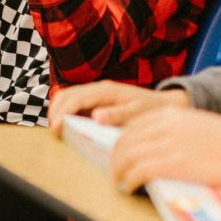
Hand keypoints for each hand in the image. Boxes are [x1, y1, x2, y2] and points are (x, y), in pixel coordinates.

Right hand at [48, 80, 190, 133]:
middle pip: (65, 94)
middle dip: (55, 111)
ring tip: (59, 130)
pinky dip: (67, 113)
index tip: (57, 129)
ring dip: (59, 111)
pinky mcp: (96, 100)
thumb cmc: (152, 110)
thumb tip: (96, 116)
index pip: (75, 98)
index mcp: (106, 91)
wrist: (165, 104)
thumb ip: (118, 115)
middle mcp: (98, 89)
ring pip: (67, 97)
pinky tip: (69, 126)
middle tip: (55, 132)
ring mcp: (96, 93)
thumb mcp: (138, 114)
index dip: (63, 113)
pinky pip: (75, 103)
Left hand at [110, 109, 220, 194]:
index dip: (122, 142)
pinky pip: (138, 171)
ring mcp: (166, 143)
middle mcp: (163, 125)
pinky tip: (129, 187)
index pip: (132, 125)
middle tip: (115, 171)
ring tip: (119, 182)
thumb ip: (177, 130)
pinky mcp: (171, 163)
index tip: (120, 154)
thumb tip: (163, 145)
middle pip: (125, 140)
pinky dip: (129, 180)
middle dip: (116, 157)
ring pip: (127, 155)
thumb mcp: (198, 124)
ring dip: (118, 170)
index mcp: (169, 113)